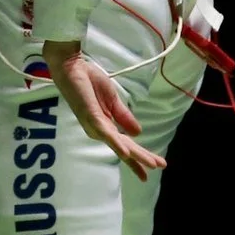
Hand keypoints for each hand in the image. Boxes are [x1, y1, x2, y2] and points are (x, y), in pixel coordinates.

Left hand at [44, 39, 167, 182]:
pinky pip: (106, 133)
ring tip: (151, 164)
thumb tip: (138, 133)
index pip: (126, 144)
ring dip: (136, 155)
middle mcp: (100, 131)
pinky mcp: (92, 117)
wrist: (73, 67)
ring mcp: (95, 126)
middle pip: (125, 148)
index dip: (141, 155)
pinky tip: (127, 153)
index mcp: (105, 127)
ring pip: (119, 145)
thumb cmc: (90, 82)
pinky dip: (117, 144)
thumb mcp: (113, 100)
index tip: (157, 165)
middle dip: (143, 158)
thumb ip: (124, 117)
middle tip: (161, 166)